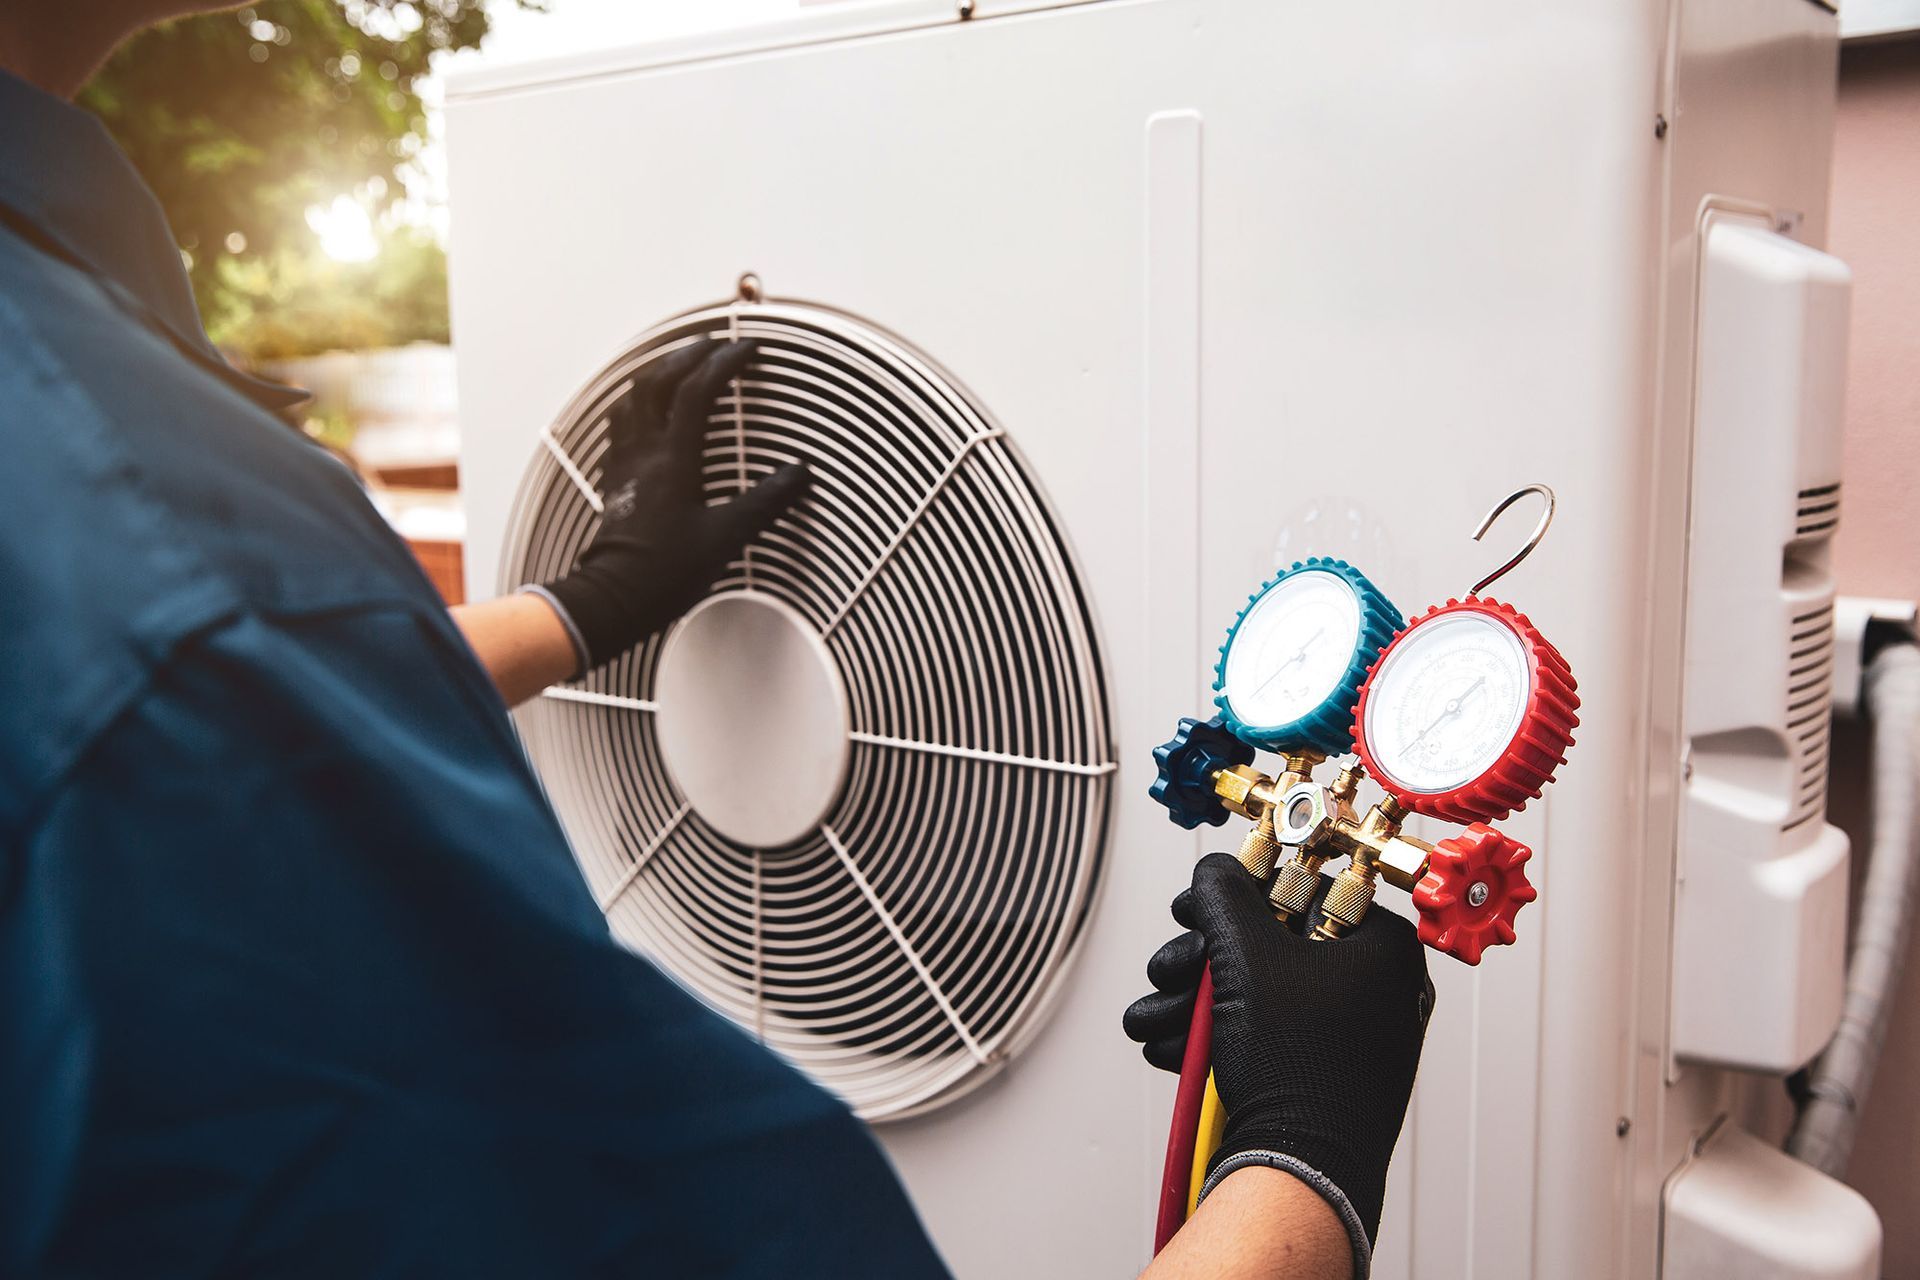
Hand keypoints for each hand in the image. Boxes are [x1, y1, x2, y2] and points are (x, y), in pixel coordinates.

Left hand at [535, 339, 807, 673]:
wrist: (614, 598)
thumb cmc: (663, 574)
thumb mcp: (727, 537)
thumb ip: (766, 501)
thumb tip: (797, 476)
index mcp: (674, 459)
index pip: (698, 391)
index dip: (725, 362)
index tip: (748, 350)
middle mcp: (644, 452)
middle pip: (657, 380)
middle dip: (687, 353)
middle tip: (713, 344)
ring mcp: (625, 462)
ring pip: (632, 396)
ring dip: (657, 371)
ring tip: (679, 363)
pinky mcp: (615, 478)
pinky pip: (620, 423)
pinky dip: (637, 402)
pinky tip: (646, 410)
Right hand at [1123, 854, 1432, 1255]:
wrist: (1302, 1171)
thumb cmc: (1298, 1065)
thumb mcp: (1248, 955)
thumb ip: (1224, 896)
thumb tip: (1214, 873)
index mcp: (1383, 948)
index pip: (1305, 890)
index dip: (1240, 894)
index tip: (1198, 904)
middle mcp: (1377, 989)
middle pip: (1271, 947)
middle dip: (1202, 962)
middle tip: (1171, 968)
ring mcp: (1353, 1037)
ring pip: (1259, 995)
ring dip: (1196, 1002)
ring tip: (1156, 1018)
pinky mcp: (1325, 1076)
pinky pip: (1267, 1036)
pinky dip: (1217, 1037)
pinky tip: (1172, 1046)